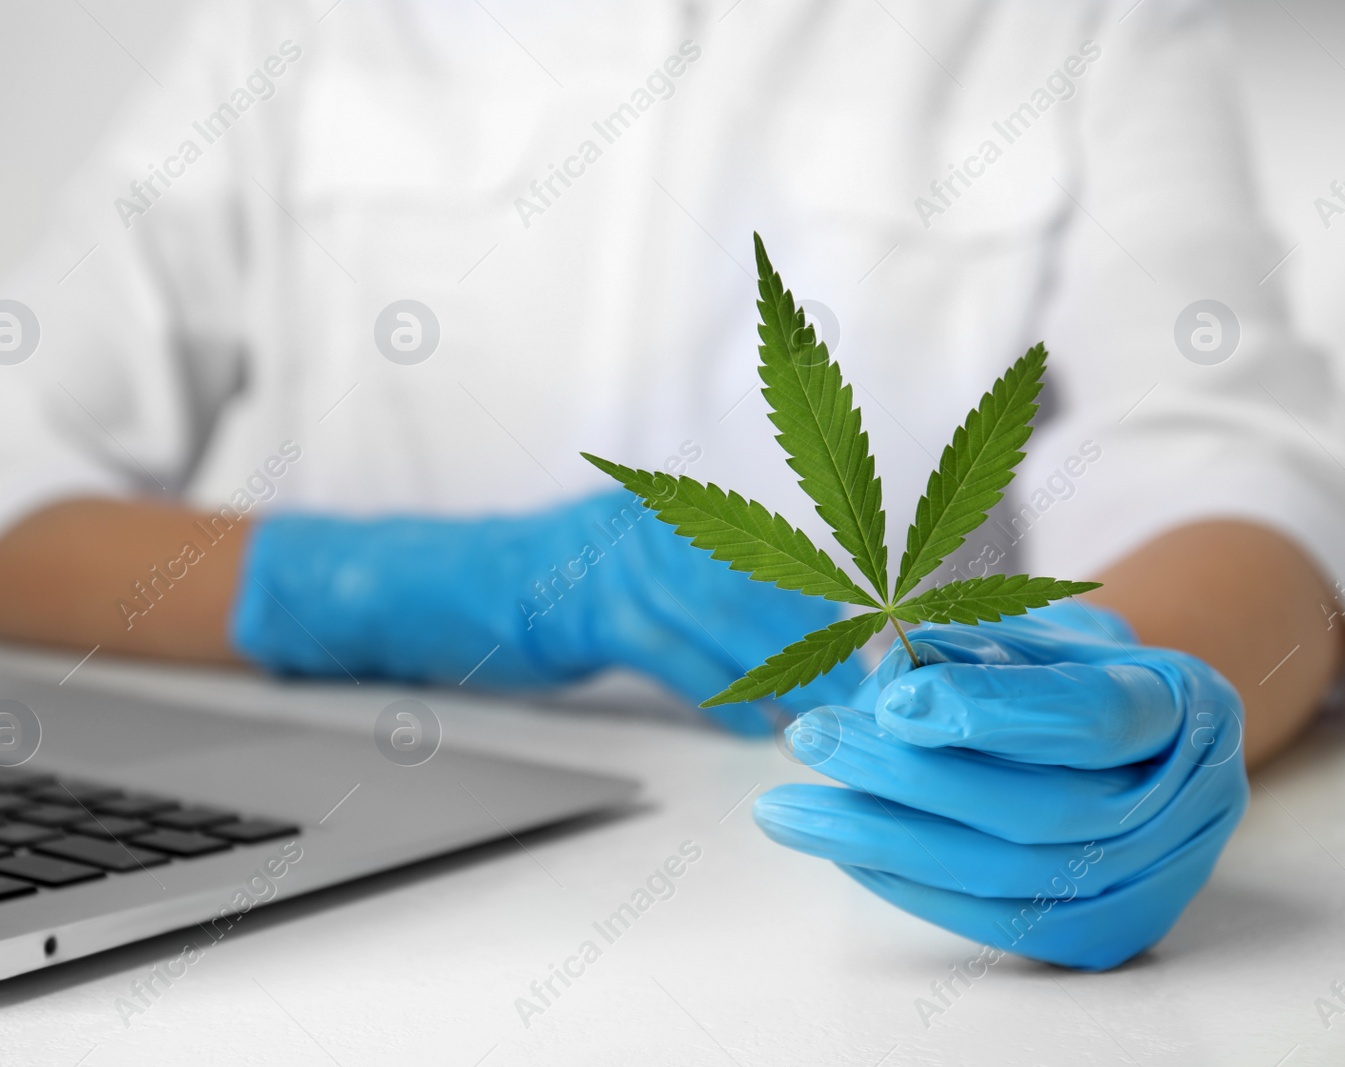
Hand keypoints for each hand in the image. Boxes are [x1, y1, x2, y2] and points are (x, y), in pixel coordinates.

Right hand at [229, 490, 863, 732]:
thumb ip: (710, 597)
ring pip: (727, 620)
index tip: (892, 640)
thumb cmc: (550, 588)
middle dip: (828, 640)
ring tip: (834, 715)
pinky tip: (756, 726)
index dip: (835, 598)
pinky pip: (675, 655)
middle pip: (765, 583)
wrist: (452, 584)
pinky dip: (720, 695)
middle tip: (886, 689)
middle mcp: (658, 521)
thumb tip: (796, 637)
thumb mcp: (636, 575)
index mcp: (677, 510)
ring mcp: (621, 560)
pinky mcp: (591, 608)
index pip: (776, 550)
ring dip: (786, 673)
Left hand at [752, 602, 1248, 968]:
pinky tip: (843, 846)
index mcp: (1182, 706)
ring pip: (1007, 874)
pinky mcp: (1103, 933)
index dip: (991, 710)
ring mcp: (1152, 881)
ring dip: (884, 840)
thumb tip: (890, 680)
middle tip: (814, 738)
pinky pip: (997, 922)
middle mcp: (1186, 803)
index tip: (894, 699)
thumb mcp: (1040, 632)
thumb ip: (976, 647)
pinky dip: (909, 883)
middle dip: (911, 776)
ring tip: (788, 809)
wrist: (1141, 751)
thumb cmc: (1075, 675)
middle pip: (1039, 807)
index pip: (1090, 715)